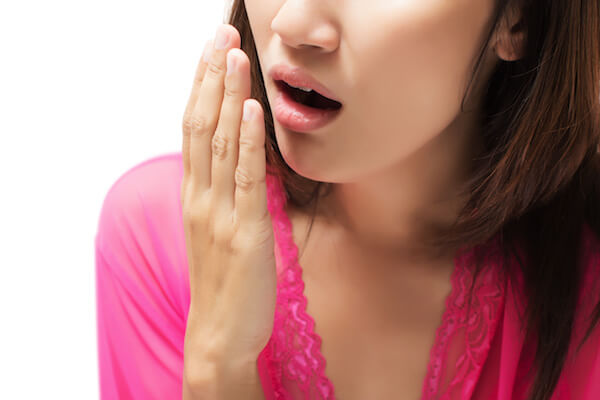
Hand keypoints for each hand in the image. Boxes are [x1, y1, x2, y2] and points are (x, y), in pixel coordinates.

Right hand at [180, 23, 275, 389]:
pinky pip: (246, 178)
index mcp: (195, 196)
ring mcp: (220, 214)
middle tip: (218, 34)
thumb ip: (228, 192)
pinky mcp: (246, 232)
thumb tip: (246, 156)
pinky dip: (246, 141)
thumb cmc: (225, 281)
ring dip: (227, 95)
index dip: (201, 88)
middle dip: (210, 77)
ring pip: (219, 144)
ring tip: (232, 54)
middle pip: (201, 126)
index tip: (209, 51)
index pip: (194, 130)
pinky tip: (251, 109)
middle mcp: (201, 198)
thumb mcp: (220, 229)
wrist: (221, 333)